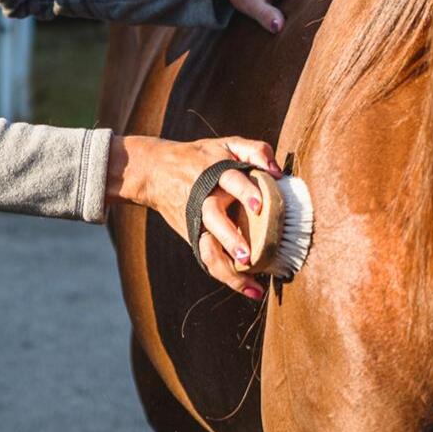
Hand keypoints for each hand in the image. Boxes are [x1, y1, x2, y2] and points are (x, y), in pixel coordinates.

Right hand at [106, 133, 282, 299]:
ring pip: (208, 248)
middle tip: (248, 255)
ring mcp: (197, 221)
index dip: (244, 191)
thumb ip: (255, 150)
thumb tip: (277, 171)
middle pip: (214, 219)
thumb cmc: (200, 157)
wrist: (155, 171)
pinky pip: (208, 259)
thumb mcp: (226, 144)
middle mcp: (204, 198)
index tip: (259, 204)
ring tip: (250, 282)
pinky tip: (249, 288)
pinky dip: (227, 275)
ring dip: (227, 268)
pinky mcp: (193, 237)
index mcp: (214, 172)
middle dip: (229, 237)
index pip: (230, 180)